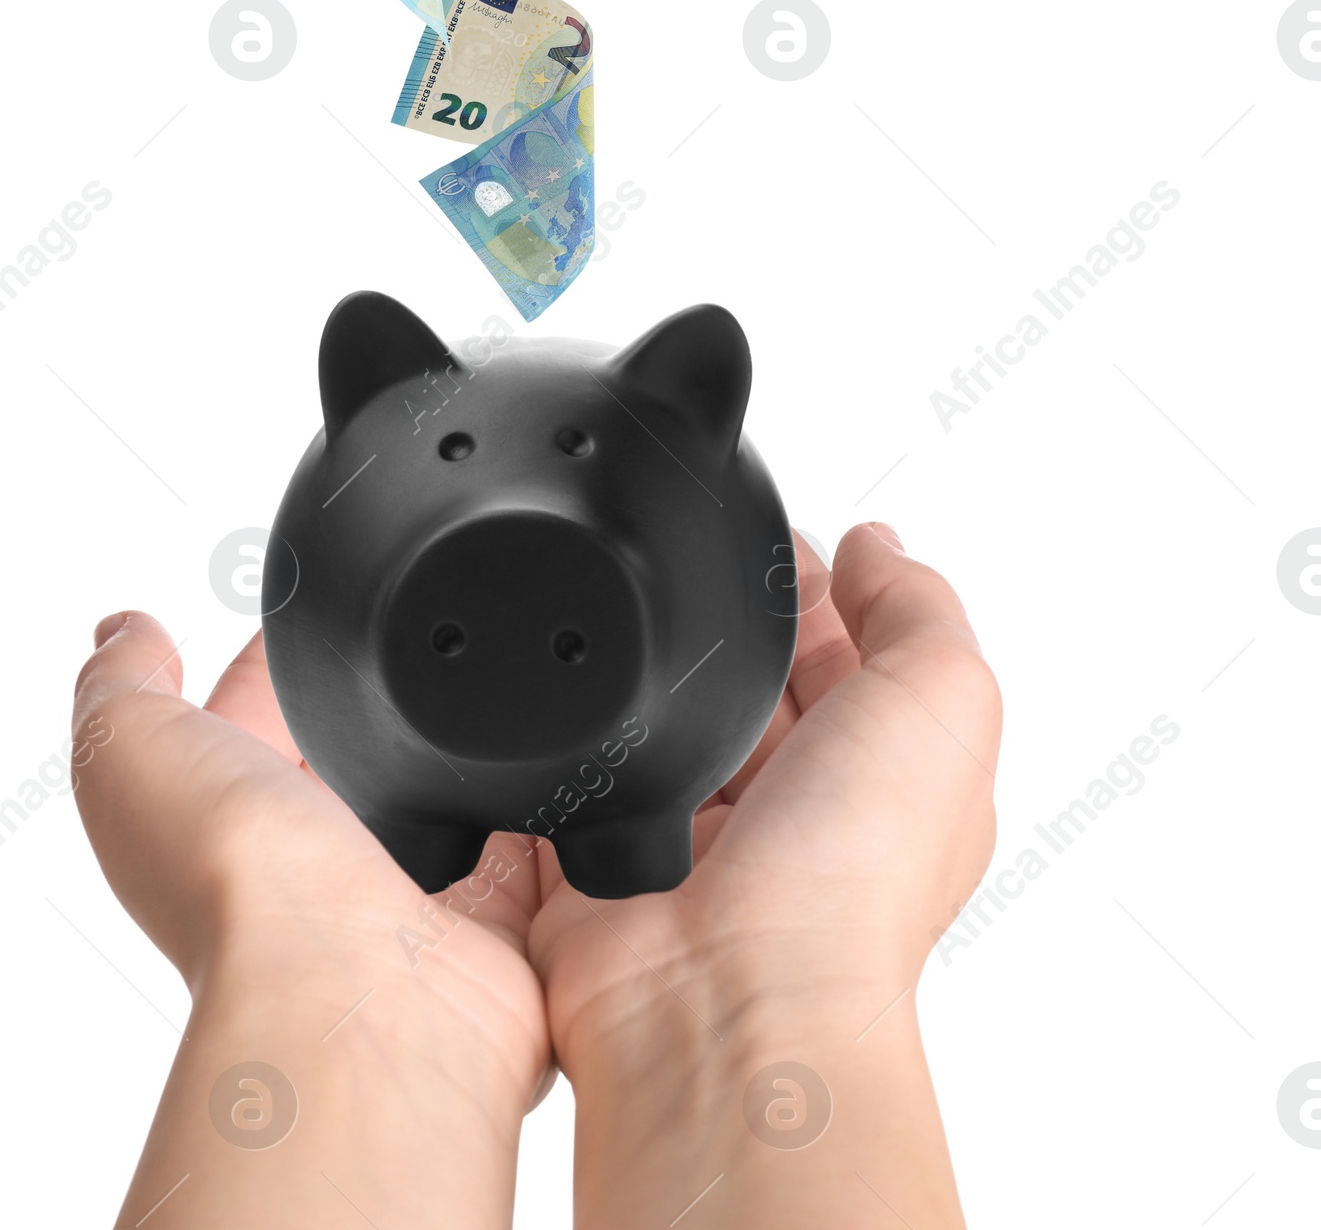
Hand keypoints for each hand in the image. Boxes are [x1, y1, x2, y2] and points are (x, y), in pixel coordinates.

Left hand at [71, 612, 551, 1227]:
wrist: (355, 986)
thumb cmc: (236, 883)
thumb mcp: (130, 749)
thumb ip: (121, 681)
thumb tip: (123, 631)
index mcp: (221, 818)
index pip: (248, 713)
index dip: (273, 658)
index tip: (307, 603)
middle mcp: (308, 866)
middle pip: (348, 758)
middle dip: (375, 704)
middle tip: (412, 639)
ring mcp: (400, 899)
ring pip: (434, 801)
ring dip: (458, 756)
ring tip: (487, 693)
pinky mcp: (487, 924)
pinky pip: (525, 848)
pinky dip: (537, 813)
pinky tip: (544, 767)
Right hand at [527, 522, 1001, 1226]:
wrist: (727, 997)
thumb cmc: (851, 881)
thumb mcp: (945, 700)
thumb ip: (919, 606)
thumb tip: (875, 549)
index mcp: (888, 774)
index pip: (849, 650)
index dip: (817, 585)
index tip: (784, 536)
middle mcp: (797, 810)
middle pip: (757, 678)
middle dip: (737, 621)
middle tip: (707, 570)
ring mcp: (700, 835)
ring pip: (673, 715)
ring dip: (661, 677)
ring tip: (650, 640)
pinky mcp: (612, 854)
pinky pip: (590, 763)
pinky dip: (588, 731)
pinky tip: (593, 704)